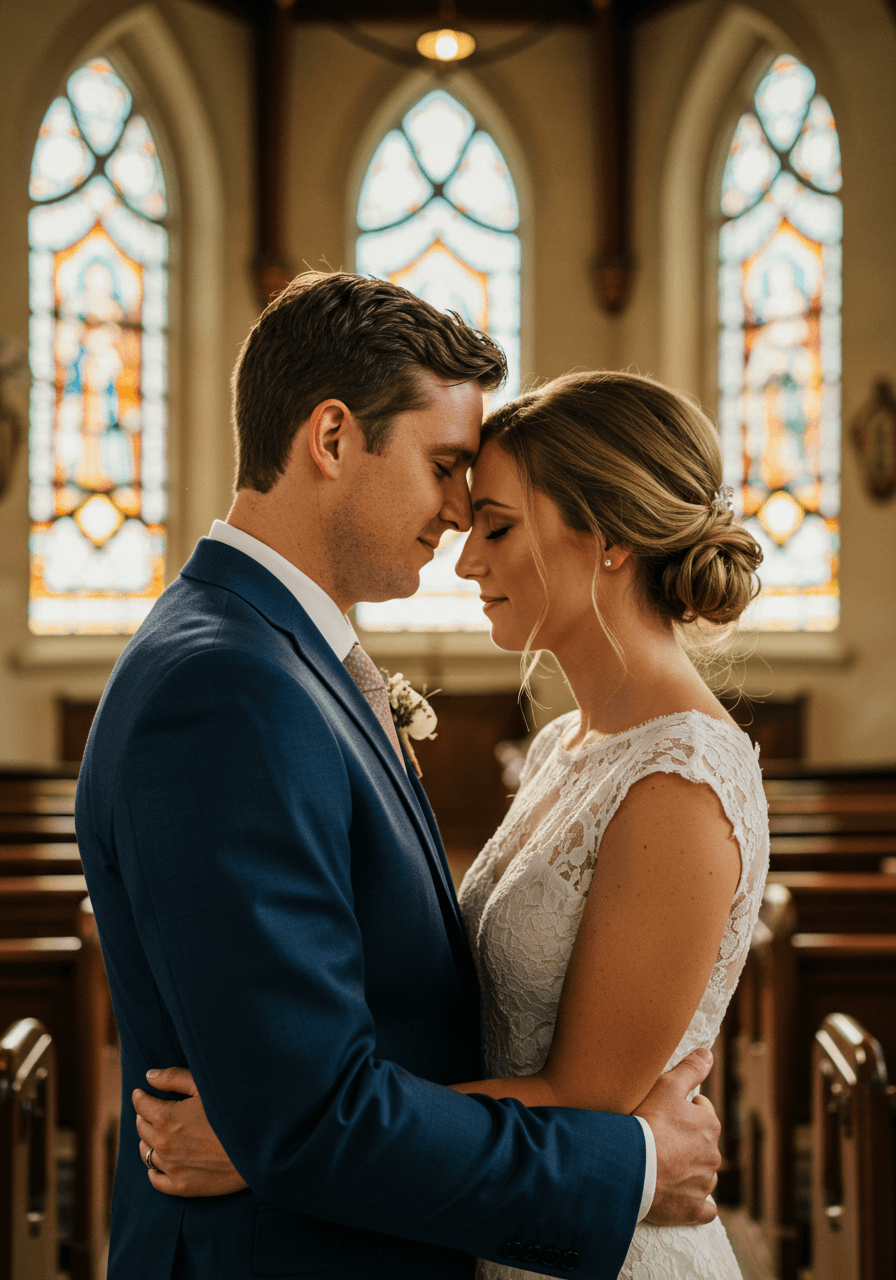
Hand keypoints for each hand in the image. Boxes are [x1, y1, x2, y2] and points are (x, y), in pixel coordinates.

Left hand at [133, 1066, 247, 1197]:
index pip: (141, 1105)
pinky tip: (161, 1161)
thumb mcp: (205, 1087)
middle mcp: (164, 1145)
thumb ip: (174, 1078)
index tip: (143, 1092)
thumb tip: (149, 1076)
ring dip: (148, 1140)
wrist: (258, 1147)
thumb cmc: (233, 1111)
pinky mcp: (182, 1187)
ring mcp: (172, 1168)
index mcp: (166, 1118)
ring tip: (158, 1132)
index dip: (141, 1096)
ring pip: (146, 1152)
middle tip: (152, 1109)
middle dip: (144, 1116)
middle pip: (141, 1128)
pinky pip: (155, 1179)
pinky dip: (154, 1169)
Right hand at [635, 1047, 720, 1226]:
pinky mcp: (693, 1209)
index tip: (665, 1111)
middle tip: (660, 1138)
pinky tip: (682, 1198)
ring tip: (663, 1165)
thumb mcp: (667, 1086)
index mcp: (709, 1125)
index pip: (702, 1111)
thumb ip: (691, 1069)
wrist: (632, 1167)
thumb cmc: (648, 1122)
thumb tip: (709, 1054)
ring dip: (689, 1170)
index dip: (684, 1109)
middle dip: (687, 1140)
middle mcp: (713, 1156)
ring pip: (703, 1174)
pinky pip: (703, 1208)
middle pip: (702, 1143)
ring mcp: (704, 1184)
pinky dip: (696, 1203)